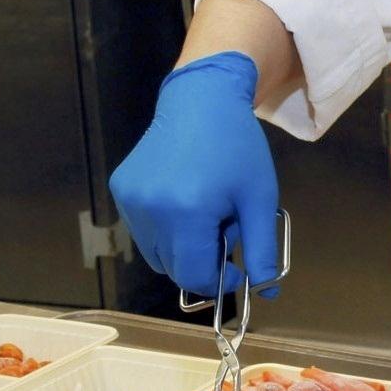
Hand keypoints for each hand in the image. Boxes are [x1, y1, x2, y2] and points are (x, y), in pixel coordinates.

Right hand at [109, 52, 281, 298]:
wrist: (201, 98)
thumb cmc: (238, 147)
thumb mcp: (260, 199)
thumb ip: (263, 249)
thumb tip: (268, 292)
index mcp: (186, 213)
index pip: (195, 276)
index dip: (218, 280)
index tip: (237, 267)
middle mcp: (150, 210)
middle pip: (173, 268)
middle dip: (202, 260)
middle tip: (223, 226)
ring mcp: (130, 200)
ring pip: (155, 253)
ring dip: (181, 247)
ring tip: (203, 211)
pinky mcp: (121, 189)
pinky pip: (143, 230)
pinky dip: (164, 228)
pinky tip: (182, 197)